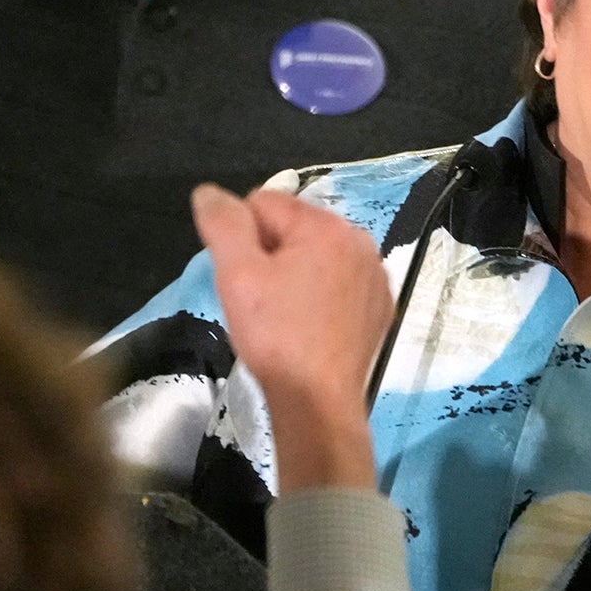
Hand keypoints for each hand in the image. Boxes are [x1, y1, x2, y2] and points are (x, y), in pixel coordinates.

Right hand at [191, 184, 390, 491]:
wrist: (318, 399)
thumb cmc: (275, 336)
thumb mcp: (238, 275)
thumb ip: (223, 225)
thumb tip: (209, 191)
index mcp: (328, 227)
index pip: (265, 203)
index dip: (241, 237)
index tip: (244, 277)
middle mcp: (361, 242)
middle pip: (294, 228)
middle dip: (270, 255)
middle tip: (260, 299)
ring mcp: (376, 275)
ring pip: (316, 256)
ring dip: (294, 275)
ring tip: (283, 315)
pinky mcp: (380, 304)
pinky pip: (339, 283)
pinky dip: (320, 296)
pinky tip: (308, 325)